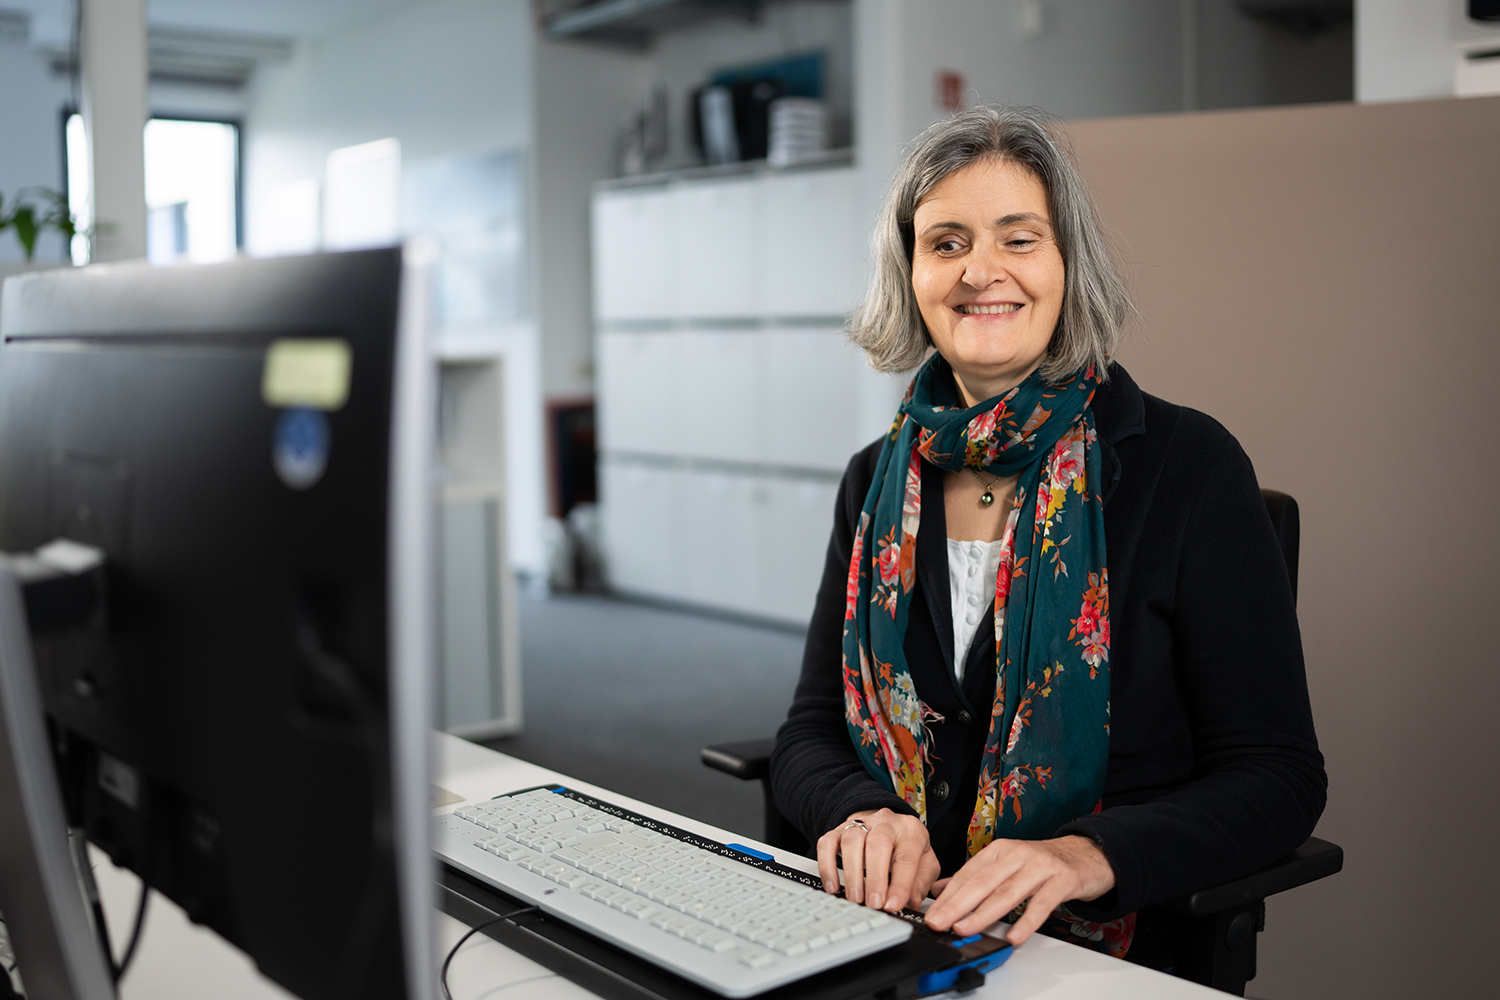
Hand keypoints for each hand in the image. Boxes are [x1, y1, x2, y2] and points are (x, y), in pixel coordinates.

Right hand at [816, 808, 941, 912]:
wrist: (887, 824)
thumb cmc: (907, 847)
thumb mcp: (925, 862)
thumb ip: (921, 882)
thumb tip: (910, 903)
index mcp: (911, 831)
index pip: (906, 857)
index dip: (900, 884)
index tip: (893, 905)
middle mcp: (885, 822)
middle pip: (878, 844)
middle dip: (875, 877)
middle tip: (874, 903)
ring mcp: (860, 823)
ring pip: (851, 840)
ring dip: (852, 873)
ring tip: (855, 898)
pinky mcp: (839, 830)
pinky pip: (827, 843)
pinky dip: (828, 866)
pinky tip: (833, 886)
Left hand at [923, 835, 1114, 944]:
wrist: (1087, 853)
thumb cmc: (1044, 863)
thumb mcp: (1007, 863)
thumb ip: (976, 876)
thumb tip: (941, 889)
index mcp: (1000, 851)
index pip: (968, 873)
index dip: (948, 895)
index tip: (931, 913)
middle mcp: (1017, 855)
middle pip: (982, 882)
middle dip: (957, 904)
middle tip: (939, 922)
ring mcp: (1039, 867)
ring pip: (1007, 893)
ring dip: (983, 913)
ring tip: (965, 928)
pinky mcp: (1061, 880)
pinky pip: (1041, 904)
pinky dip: (1026, 921)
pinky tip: (1014, 935)